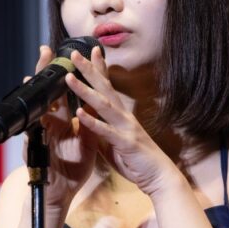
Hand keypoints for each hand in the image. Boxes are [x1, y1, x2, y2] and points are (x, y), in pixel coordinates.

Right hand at [26, 45, 98, 208]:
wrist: (62, 193)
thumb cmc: (71, 168)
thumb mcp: (86, 142)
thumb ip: (89, 123)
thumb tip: (96, 106)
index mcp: (65, 121)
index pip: (66, 92)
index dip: (70, 73)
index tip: (75, 52)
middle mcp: (51, 124)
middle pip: (47, 92)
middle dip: (46, 72)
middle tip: (45, 50)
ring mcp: (41, 135)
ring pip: (35, 109)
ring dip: (34, 93)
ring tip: (32, 75)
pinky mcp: (35, 150)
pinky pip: (33, 135)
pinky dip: (32, 124)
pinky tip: (34, 115)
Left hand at [66, 47, 179, 196]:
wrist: (159, 177)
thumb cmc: (136, 161)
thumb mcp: (113, 144)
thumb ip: (100, 131)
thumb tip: (87, 123)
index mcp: (120, 116)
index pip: (107, 87)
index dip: (98, 69)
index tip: (89, 50)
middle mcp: (123, 116)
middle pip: (104, 88)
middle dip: (89, 69)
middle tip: (73, 52)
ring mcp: (125, 128)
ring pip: (103, 104)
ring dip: (85, 90)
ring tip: (69, 78)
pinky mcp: (126, 142)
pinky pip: (106, 130)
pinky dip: (93, 121)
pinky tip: (80, 112)